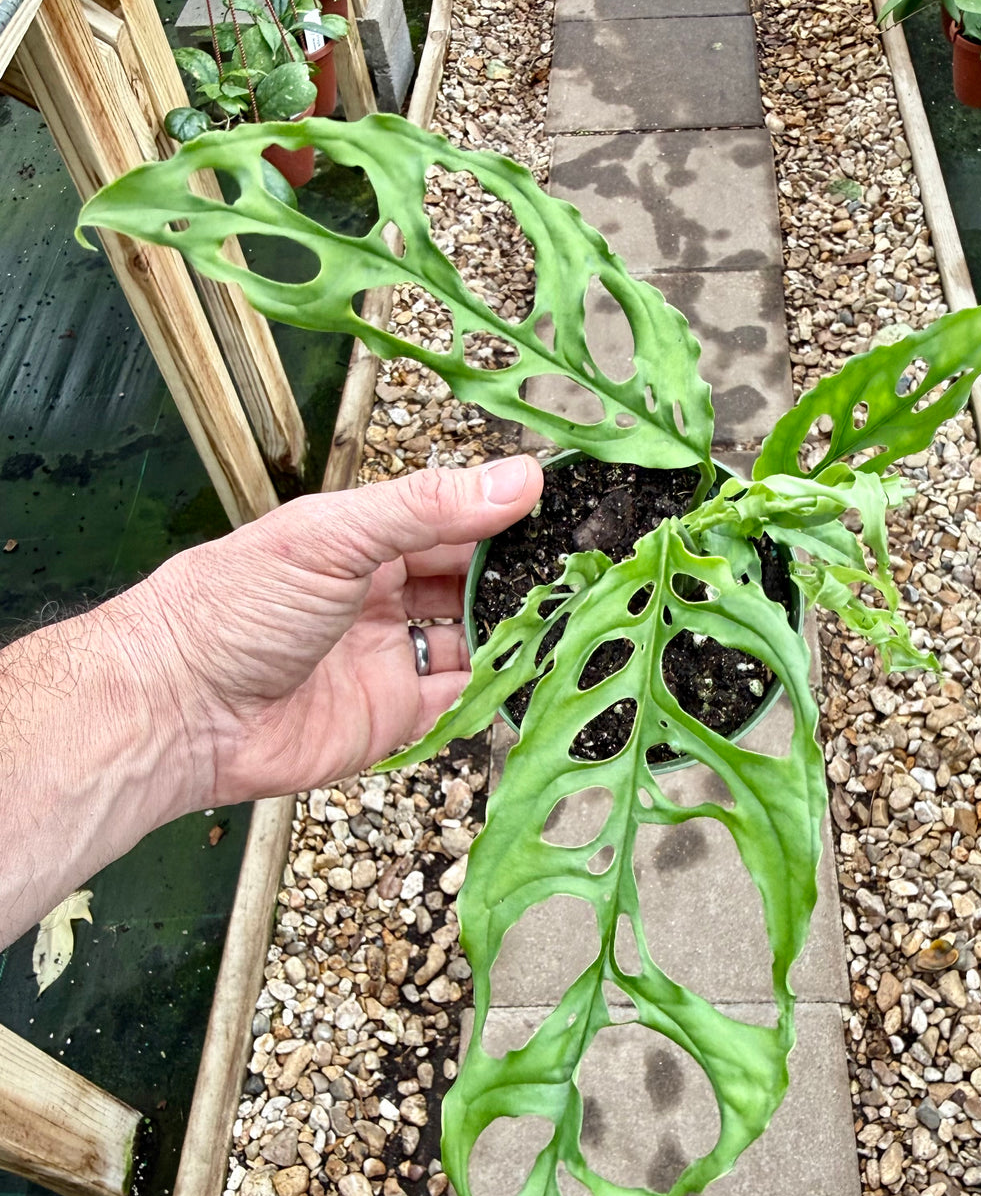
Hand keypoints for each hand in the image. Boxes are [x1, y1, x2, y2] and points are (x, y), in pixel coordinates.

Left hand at [121, 453, 543, 806]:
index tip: (568, 511)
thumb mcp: (335, 535)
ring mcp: (388, 659)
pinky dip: (496, 691)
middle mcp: (379, 597)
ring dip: (515, 634)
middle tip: (585, 573)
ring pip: (472, 643)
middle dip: (520, 578)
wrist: (180, 709)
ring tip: (573, 621)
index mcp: (361, 541)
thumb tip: (520, 476)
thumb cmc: (234, 606)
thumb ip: (429, 507)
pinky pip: (459, 702)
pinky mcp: (393, 718)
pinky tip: (533, 673)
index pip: (450, 520)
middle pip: (468, 583)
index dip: (505, 516)